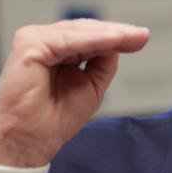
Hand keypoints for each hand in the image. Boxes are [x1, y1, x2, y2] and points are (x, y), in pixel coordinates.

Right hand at [0, 19, 149, 166]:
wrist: (28, 143)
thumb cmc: (52, 121)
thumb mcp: (90, 86)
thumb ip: (102, 62)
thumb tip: (121, 42)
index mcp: (56, 51)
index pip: (89, 35)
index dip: (116, 36)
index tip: (142, 38)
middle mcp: (43, 42)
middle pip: (86, 29)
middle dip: (117, 32)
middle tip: (142, 36)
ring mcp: (34, 41)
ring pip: (79, 32)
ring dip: (110, 34)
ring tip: (134, 37)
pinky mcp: (29, 46)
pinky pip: (69, 40)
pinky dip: (94, 40)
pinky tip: (114, 40)